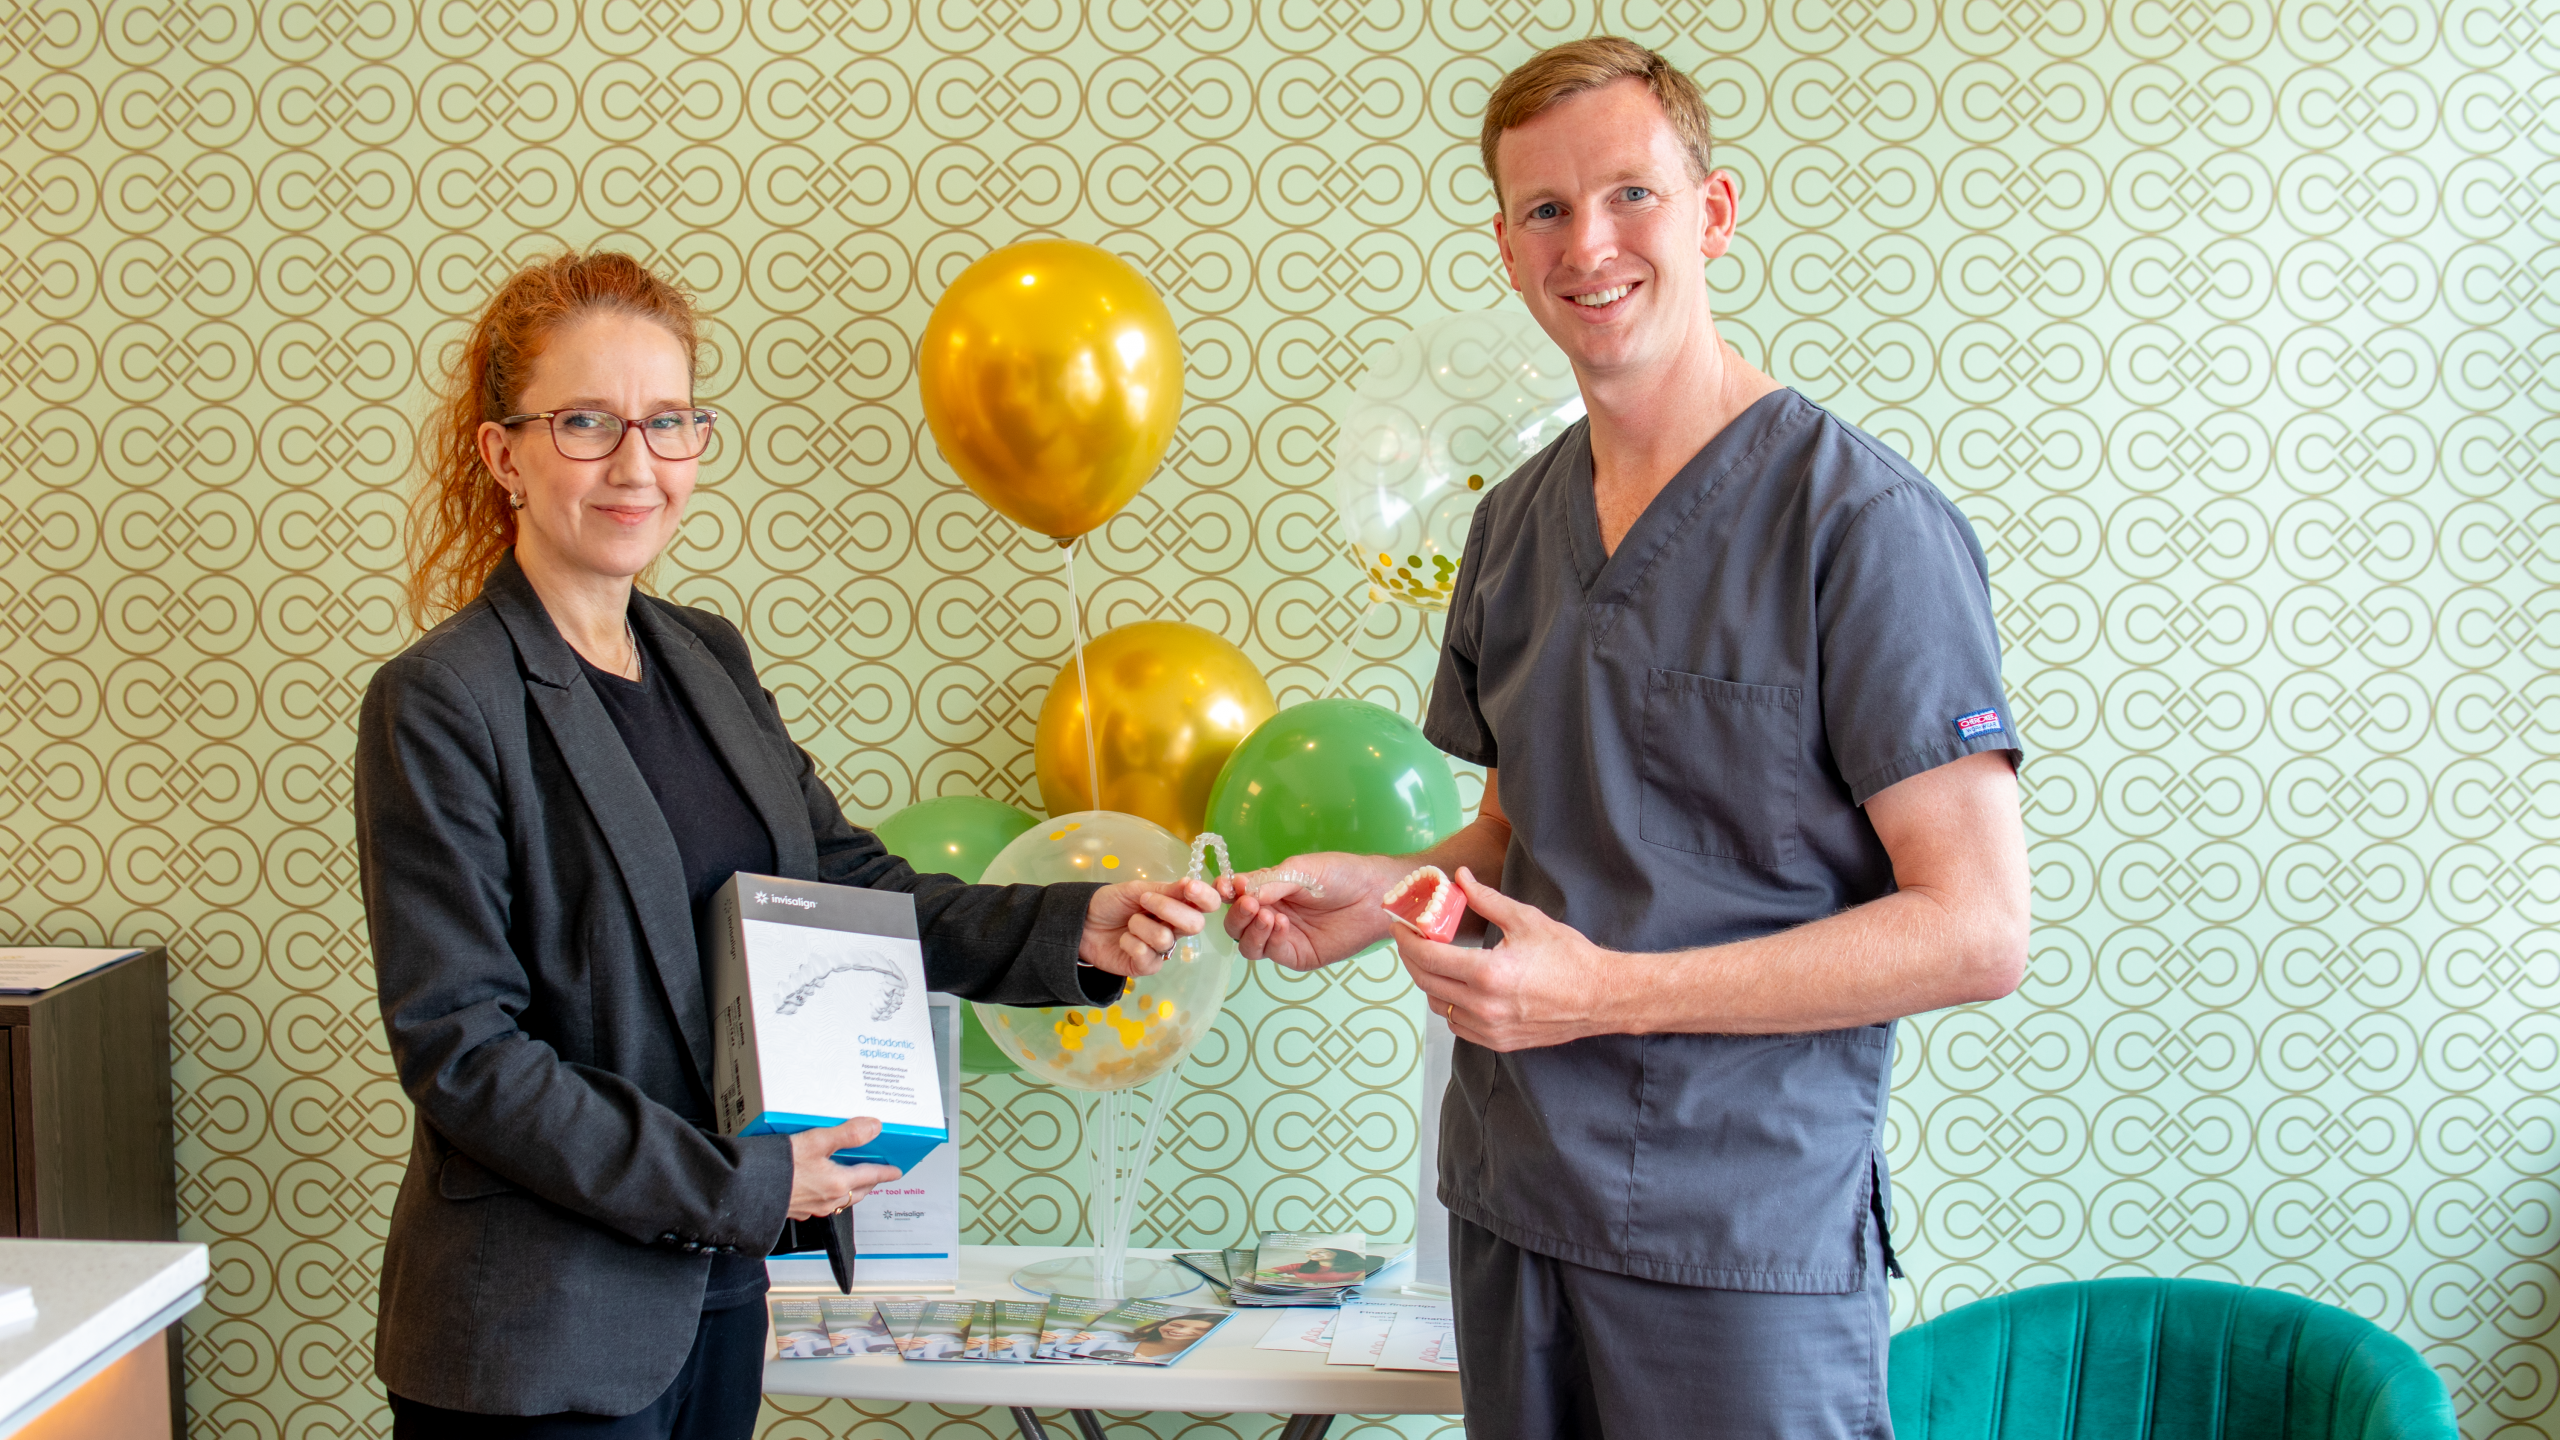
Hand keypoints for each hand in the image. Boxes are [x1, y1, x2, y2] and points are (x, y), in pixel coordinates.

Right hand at [787, 1116, 902, 1220]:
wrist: (747, 1190)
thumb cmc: (778, 1168)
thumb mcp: (816, 1142)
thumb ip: (847, 1134)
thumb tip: (873, 1127)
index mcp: (838, 1183)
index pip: (871, 1177)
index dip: (886, 1173)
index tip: (896, 1172)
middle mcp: (828, 1200)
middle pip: (858, 1192)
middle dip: (870, 1183)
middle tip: (876, 1175)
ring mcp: (813, 1208)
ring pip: (841, 1201)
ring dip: (850, 1191)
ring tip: (850, 1179)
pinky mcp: (797, 1211)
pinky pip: (821, 1205)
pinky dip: (828, 1196)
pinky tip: (820, 1187)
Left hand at [1080, 878, 1221, 976]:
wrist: (1082, 922)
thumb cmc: (1111, 903)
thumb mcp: (1135, 889)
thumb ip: (1164, 890)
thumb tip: (1190, 882)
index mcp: (1176, 905)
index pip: (1206, 904)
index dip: (1206, 897)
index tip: (1190, 888)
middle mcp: (1174, 928)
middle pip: (1195, 924)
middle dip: (1170, 909)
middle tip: (1145, 901)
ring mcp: (1161, 949)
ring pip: (1165, 939)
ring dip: (1140, 925)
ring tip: (1128, 923)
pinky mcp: (1146, 966)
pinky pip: (1148, 957)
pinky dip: (1131, 944)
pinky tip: (1123, 940)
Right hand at [1216, 852, 1400, 971]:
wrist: (1375, 894)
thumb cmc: (1341, 874)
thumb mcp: (1301, 870)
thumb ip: (1270, 882)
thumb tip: (1241, 892)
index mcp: (1267, 889)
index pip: (1235, 894)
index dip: (1223, 892)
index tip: (1223, 888)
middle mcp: (1270, 913)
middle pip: (1236, 923)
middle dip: (1237, 914)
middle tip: (1249, 903)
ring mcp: (1283, 937)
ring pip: (1248, 943)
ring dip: (1250, 930)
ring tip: (1267, 915)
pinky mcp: (1299, 955)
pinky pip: (1273, 953)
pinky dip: (1271, 940)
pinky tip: (1281, 924)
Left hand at [1395, 867, 1623, 1050]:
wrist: (1600, 996)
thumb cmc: (1569, 957)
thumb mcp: (1526, 919)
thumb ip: (1485, 900)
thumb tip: (1460, 878)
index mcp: (1488, 973)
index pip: (1429, 957)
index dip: (1408, 939)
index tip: (1401, 926)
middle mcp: (1484, 1006)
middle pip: (1426, 983)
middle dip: (1412, 958)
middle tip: (1412, 939)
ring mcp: (1490, 1028)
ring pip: (1439, 1006)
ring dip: (1430, 983)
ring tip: (1436, 961)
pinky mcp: (1498, 1042)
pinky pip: (1457, 1024)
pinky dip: (1450, 1005)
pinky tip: (1458, 987)